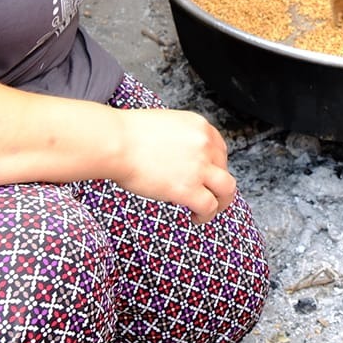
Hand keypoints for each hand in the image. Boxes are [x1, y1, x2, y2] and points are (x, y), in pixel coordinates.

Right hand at [112, 108, 239, 221]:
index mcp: (199, 126)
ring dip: (222, 202)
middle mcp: (204, 145)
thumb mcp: (164, 125)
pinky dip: (206, 216)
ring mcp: (199, 167)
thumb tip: (180, 156)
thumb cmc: (127, 135)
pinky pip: (209, 207)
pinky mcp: (188, 189)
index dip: (215, 165)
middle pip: (224, 169)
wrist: (115, 143)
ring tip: (210, 211)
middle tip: (207, 193)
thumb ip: (179, 138)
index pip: (220, 149)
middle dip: (216, 183)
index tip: (207, 175)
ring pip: (227, 190)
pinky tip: (195, 218)